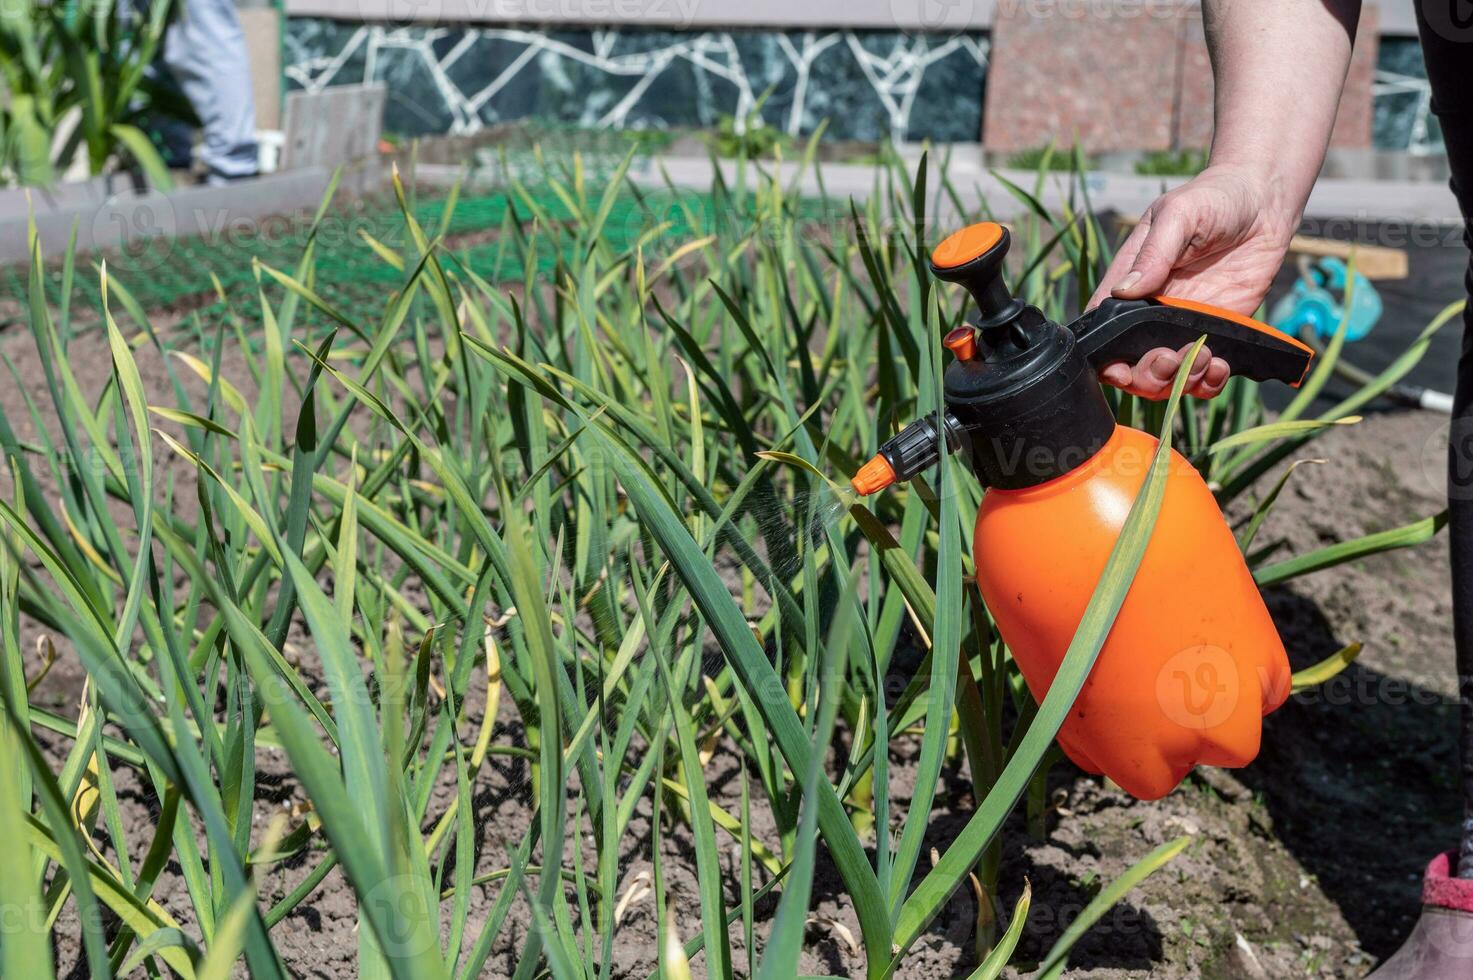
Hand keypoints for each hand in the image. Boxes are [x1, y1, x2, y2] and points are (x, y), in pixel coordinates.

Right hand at [1089, 164, 1296, 399]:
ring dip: (1180, 381)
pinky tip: (1219, 366)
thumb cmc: (1212, 199)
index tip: (1121, 363)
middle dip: (1146, 375)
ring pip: (1167, 378)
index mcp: (1129, 287)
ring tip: (1204, 358)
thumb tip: (1124, 291)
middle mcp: (1151, 314)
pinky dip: (1209, 383)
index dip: (1106, 357)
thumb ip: (1153, 254)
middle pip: (1131, 366)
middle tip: (1169, 357)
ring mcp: (1184, 328)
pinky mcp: (1218, 335)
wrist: (1264, 203)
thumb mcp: (1177, 216)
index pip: (1103, 332)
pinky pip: (1205, 376)